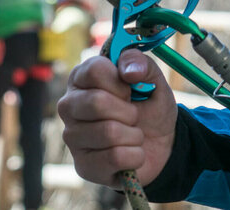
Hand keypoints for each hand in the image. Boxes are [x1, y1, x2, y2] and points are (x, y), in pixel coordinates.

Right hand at [57, 49, 176, 187]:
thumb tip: (129, 71)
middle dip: (129, 112)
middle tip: (133, 116)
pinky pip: (115, 158)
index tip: (129, 91)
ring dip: (134, 135)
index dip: (120, 82)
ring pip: (109, 132)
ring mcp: (72, 136)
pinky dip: (135, 156)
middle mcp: (68, 105)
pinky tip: (130, 154)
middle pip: (97, 102)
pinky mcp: (82, 165)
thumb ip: (142, 64)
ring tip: (133, 135)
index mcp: (81, 79)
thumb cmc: (149, 107)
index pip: (95, 70)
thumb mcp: (153, 80)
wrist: (161, 145)